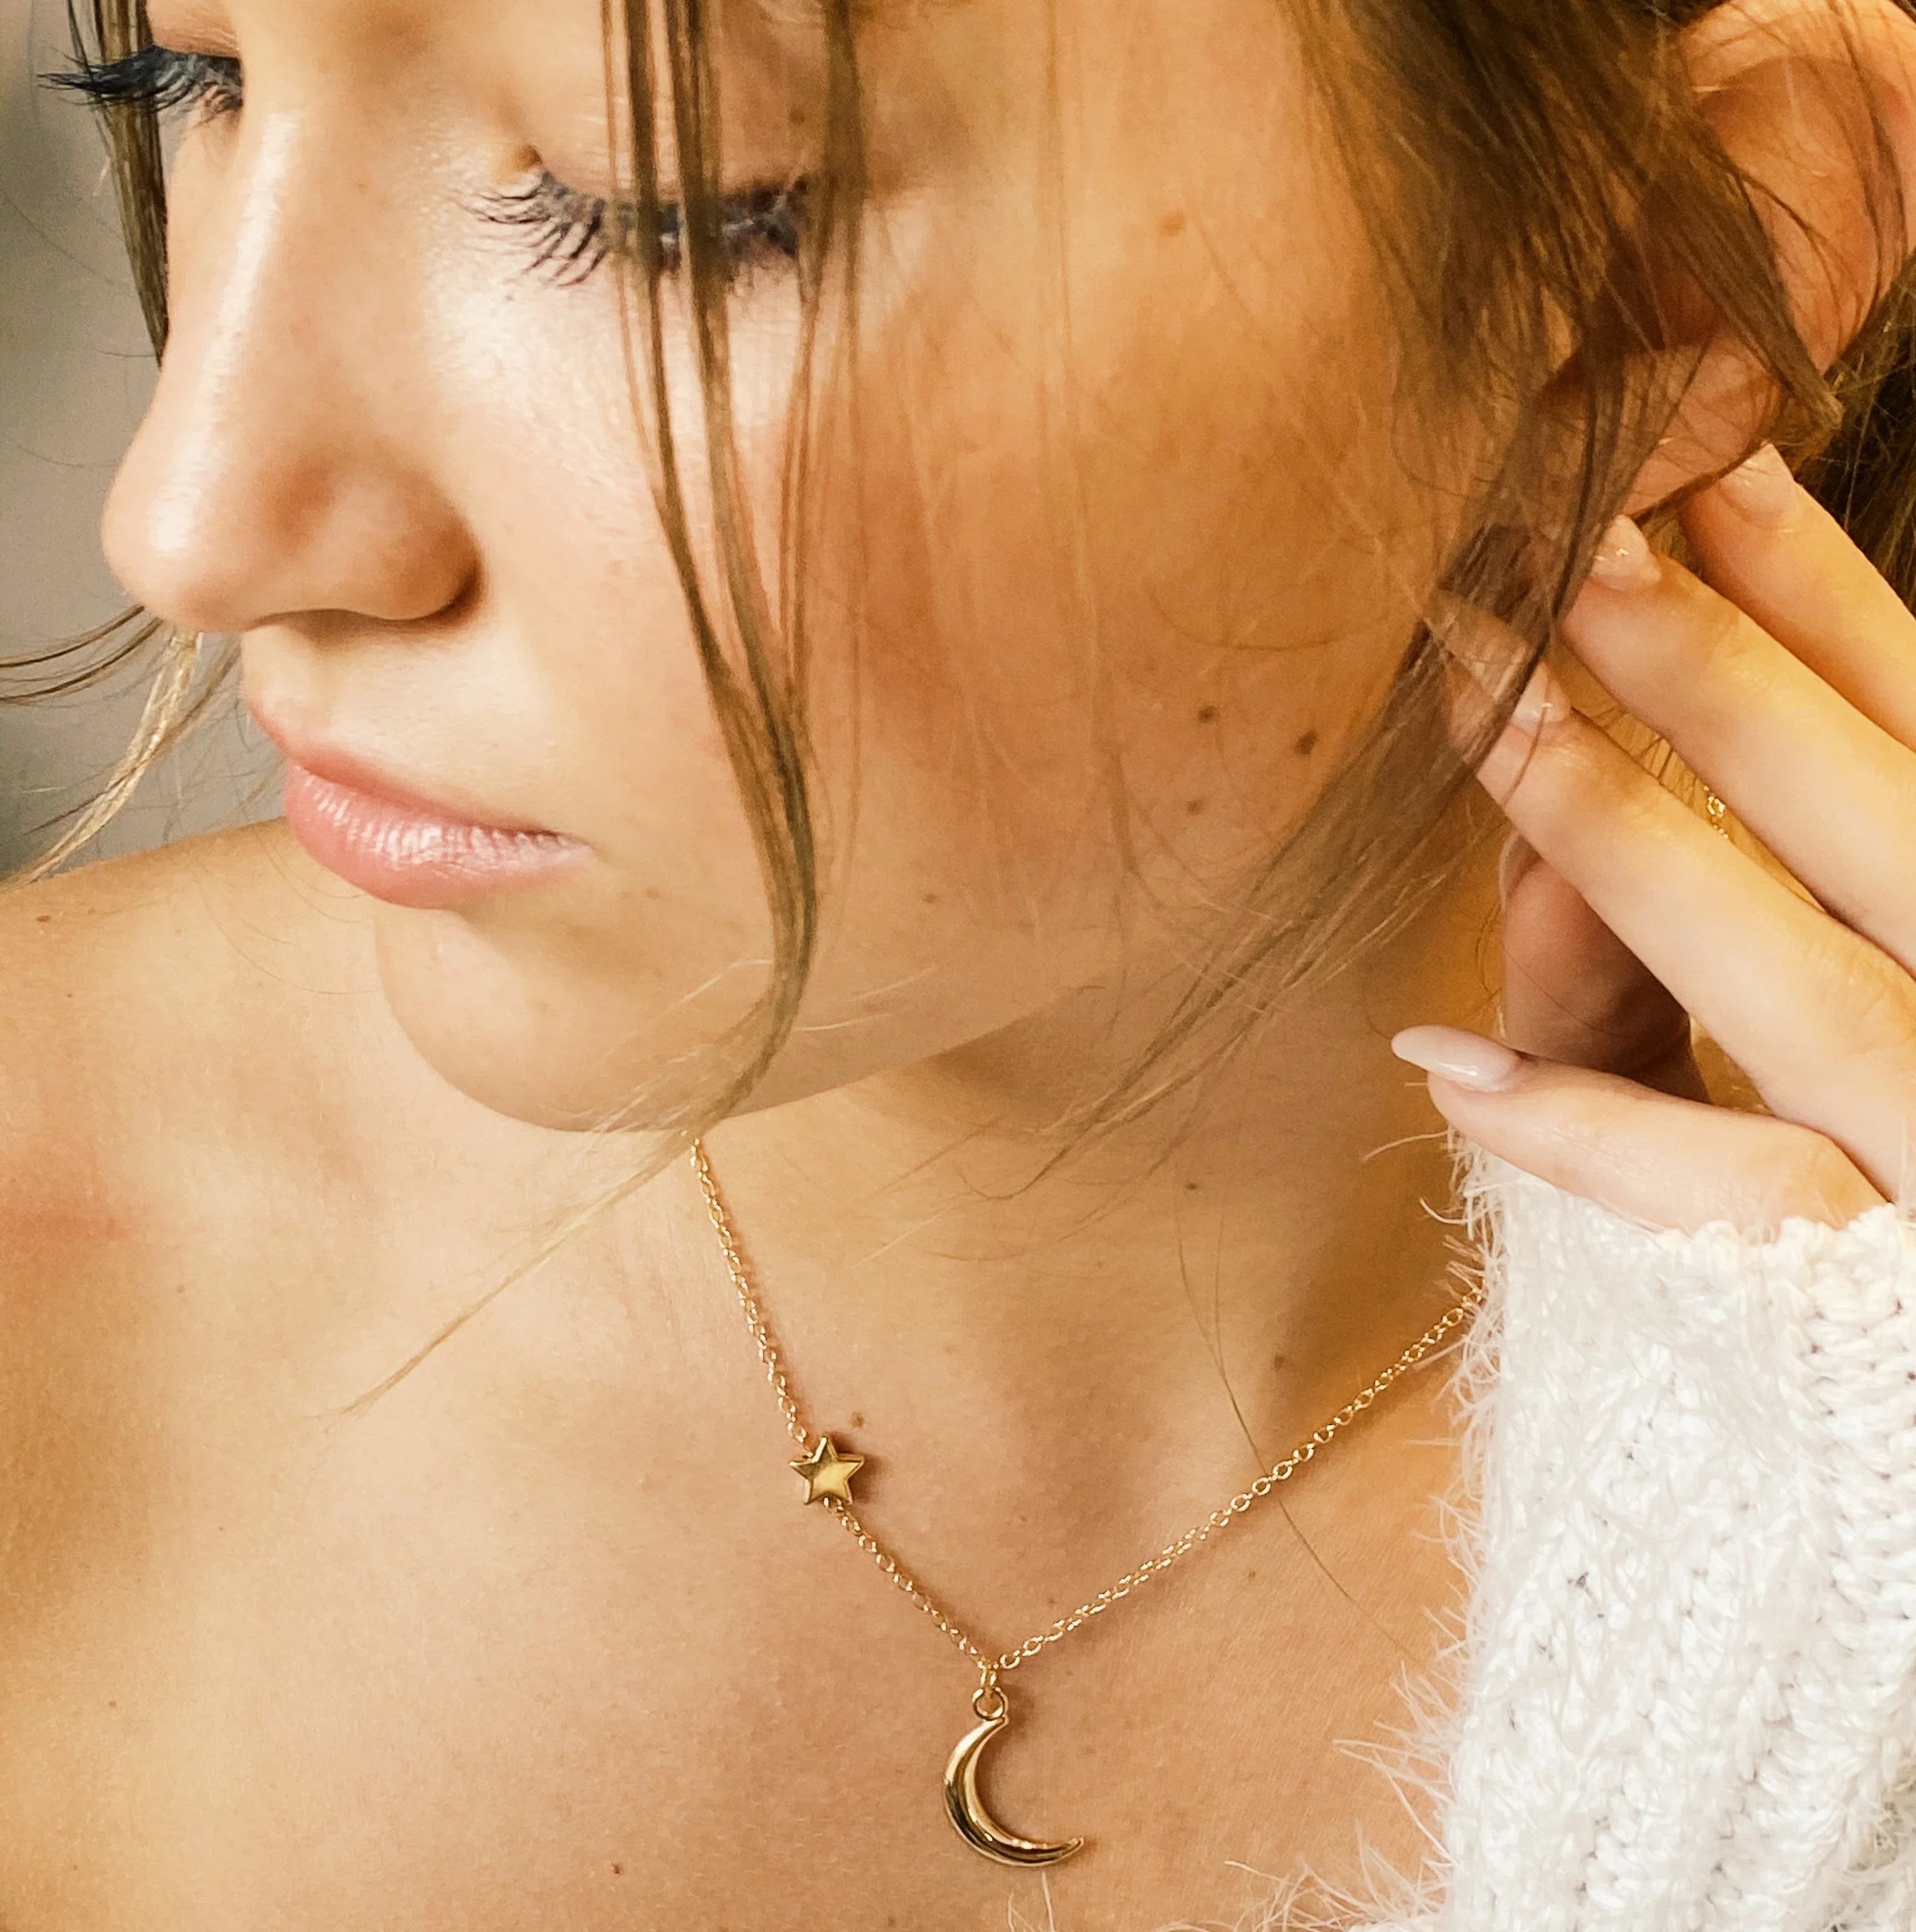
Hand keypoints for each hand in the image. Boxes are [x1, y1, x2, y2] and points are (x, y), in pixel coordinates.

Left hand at [1392, 443, 1915, 1235]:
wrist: (1914, 1458)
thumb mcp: (1903, 1020)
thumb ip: (1806, 915)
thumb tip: (1606, 822)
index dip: (1822, 592)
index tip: (1700, 461)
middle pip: (1868, 810)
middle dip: (1707, 659)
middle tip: (1557, 520)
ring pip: (1796, 979)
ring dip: (1629, 839)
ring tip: (1487, 713)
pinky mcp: (1884, 1314)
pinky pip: (1731, 1193)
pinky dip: (1589, 1128)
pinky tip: (1440, 1061)